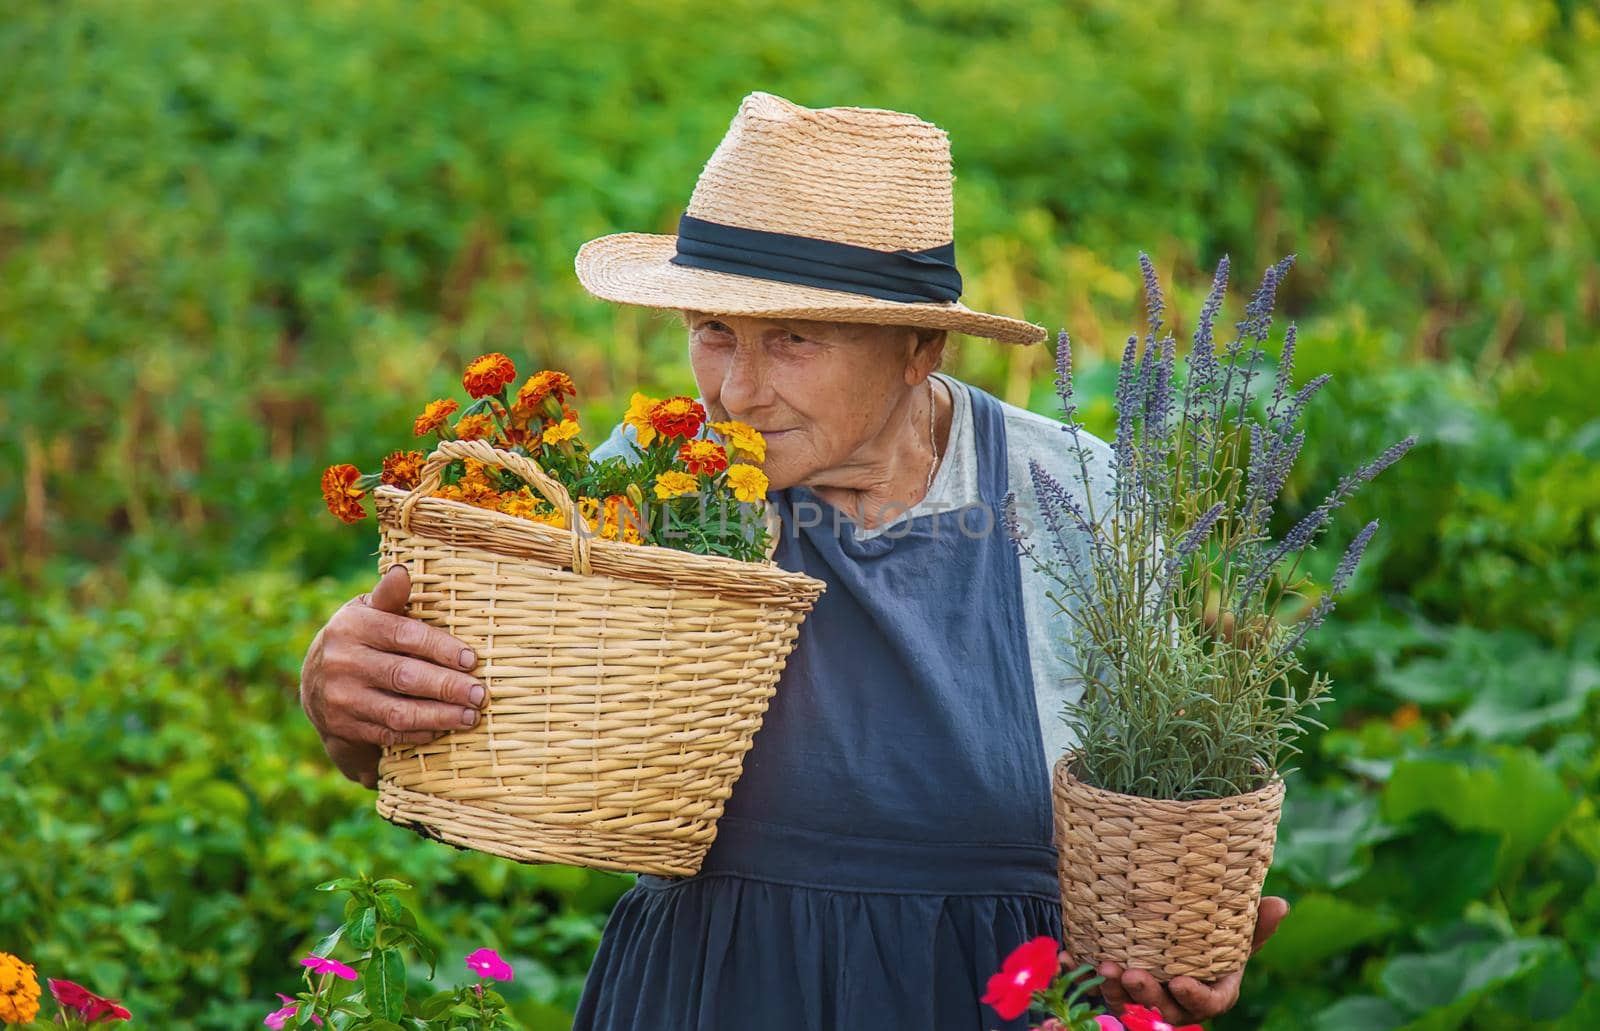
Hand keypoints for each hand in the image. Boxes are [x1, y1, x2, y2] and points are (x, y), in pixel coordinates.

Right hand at [299, 563, 486, 787]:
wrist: (314, 683)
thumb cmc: (359, 638)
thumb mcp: (367, 612)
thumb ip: (389, 597)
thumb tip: (403, 572)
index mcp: (353, 626)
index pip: (404, 635)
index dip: (441, 648)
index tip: (472, 660)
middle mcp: (343, 662)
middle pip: (405, 676)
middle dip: (448, 687)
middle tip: (480, 694)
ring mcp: (342, 698)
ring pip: (398, 712)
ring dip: (440, 716)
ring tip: (470, 716)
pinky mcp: (345, 727)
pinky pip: (389, 734)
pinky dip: (420, 733)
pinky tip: (444, 729)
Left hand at [1059, 896, 1288, 1024]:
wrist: (1170, 928)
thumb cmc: (1210, 934)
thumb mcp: (1233, 928)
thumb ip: (1255, 923)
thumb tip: (1281, 904)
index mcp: (1210, 989)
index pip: (1208, 1003)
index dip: (1195, 997)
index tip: (1180, 981)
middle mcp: (1176, 999)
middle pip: (1163, 1008)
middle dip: (1146, 995)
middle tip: (1130, 974)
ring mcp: (1144, 996)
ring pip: (1127, 1003)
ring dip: (1112, 989)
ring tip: (1102, 965)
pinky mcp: (1115, 986)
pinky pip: (1096, 986)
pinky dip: (1080, 972)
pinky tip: (1067, 956)